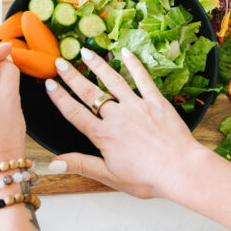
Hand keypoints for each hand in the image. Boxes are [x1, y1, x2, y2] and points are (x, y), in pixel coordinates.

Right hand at [44, 47, 203, 198]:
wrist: (180, 170)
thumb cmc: (147, 177)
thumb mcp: (109, 176)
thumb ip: (81, 164)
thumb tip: (53, 163)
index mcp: (104, 135)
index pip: (75, 113)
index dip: (60, 98)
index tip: (49, 84)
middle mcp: (117, 116)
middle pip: (89, 92)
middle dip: (72, 76)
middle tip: (60, 62)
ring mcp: (137, 106)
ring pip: (113, 80)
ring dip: (98, 65)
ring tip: (85, 52)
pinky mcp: (156, 101)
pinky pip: (143, 79)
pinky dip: (134, 64)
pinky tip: (125, 53)